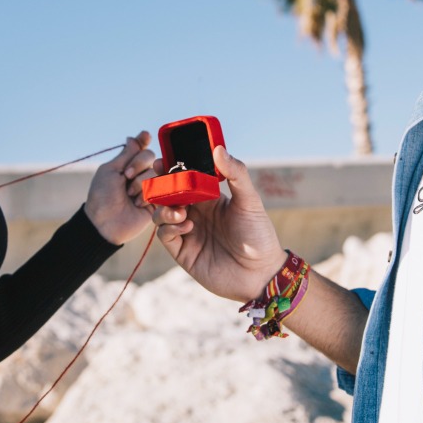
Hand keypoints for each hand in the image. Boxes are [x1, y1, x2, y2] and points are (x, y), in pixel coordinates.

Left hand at [84, 132, 157, 244]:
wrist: (104, 222)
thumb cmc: (102, 196)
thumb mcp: (110, 170)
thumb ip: (126, 153)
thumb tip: (135, 136)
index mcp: (127, 165)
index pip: (141, 147)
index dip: (143, 142)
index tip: (145, 137)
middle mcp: (140, 174)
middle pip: (151, 157)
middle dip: (137, 166)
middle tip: (125, 178)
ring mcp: (149, 188)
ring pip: (156, 173)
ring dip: (140, 184)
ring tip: (129, 196)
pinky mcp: (157, 202)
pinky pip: (161, 190)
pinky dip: (148, 195)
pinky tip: (137, 204)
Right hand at [143, 145, 285, 300]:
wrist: (261, 274)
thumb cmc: (259, 236)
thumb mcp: (250, 201)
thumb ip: (236, 174)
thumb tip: (219, 148)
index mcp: (210, 199)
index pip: (185, 179)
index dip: (172, 170)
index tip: (163, 160)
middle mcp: (196, 213)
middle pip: (169, 195)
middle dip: (161, 187)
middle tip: (161, 181)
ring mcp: (188, 232)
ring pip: (161, 214)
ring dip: (164, 209)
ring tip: (180, 212)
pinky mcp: (183, 252)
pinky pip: (165, 235)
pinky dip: (169, 227)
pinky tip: (186, 226)